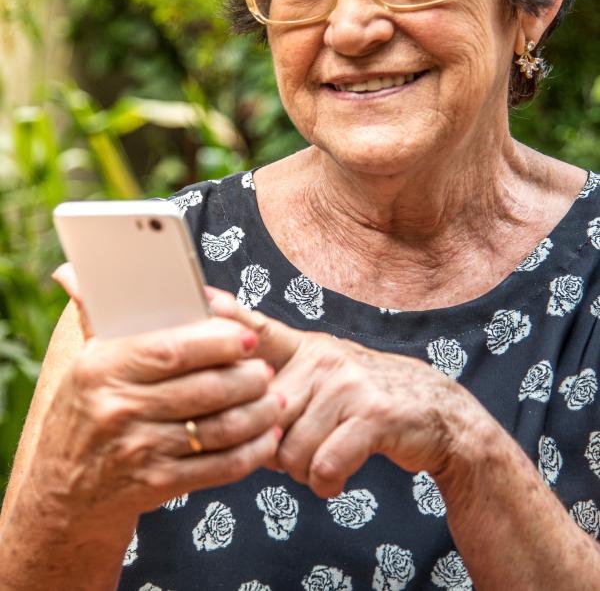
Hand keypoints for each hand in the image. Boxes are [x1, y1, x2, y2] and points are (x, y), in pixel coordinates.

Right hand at [44, 265, 283, 531]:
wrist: (65, 490)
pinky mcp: (157, 486)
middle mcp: (119, 409)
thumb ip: (96, 314)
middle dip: (248, 379)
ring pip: (218, 429)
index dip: (217, 342)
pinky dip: (252, 452)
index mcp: (103, 368)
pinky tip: (267, 437)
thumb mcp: (87, 363)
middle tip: (267, 370)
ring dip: (259, 415)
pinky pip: (218, 467)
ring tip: (276, 401)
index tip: (248, 336)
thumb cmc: (86, 410)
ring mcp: (139, 451)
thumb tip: (73, 270)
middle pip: (204, 390)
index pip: (170, 350)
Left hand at [209, 288, 489, 499]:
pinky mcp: (373, 415)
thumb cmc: (366, 400)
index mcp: (307, 348)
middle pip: (263, 418)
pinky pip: (323, 466)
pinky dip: (326, 483)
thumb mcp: (325, 376)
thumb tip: (231, 411)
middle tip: (296, 450)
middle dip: (272, 449)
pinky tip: (338, 476)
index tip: (203, 297)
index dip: (230, 316)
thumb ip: (283, 385)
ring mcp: (349, 383)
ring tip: (322, 461)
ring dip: (302, 471)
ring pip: (289, 451)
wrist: (436, 414)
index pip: (260, 330)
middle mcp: (324, 357)